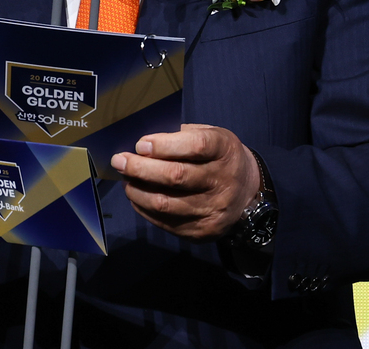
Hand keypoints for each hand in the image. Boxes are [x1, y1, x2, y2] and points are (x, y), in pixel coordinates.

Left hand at [110, 123, 260, 240]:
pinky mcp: (202, 231)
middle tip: (120, 161)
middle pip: (176, 176)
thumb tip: (145, 146)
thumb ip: (184, 137)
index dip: (165, 145)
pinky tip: (137, 196)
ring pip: (166, 203)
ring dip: (138, 191)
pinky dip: (145, 208)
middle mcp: (222, 181)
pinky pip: (166, 222)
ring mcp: (213, 210)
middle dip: (141, 168)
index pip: (195, 146)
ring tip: (125, 180)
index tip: (141, 144)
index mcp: (225, 151)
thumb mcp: (213, 136)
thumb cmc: (221, 157)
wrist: (248, 194)